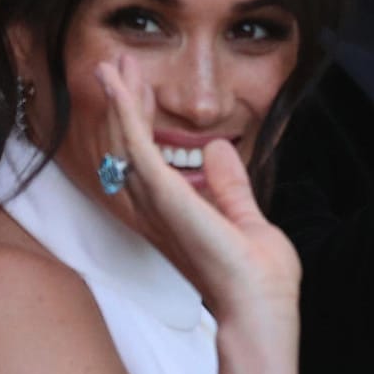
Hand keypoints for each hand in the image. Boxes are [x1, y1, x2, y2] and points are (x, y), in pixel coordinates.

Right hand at [95, 57, 299, 324]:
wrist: (260, 309)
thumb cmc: (257, 281)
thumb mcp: (245, 218)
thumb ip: (229, 186)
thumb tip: (219, 150)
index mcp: (172, 215)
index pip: (146, 159)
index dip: (141, 120)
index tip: (143, 87)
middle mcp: (154, 210)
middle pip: (125, 147)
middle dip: (122, 103)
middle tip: (118, 64)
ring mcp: (156, 204)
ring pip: (123, 142)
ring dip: (118, 100)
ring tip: (113, 64)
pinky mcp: (164, 197)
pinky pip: (135, 146)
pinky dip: (125, 111)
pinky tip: (120, 85)